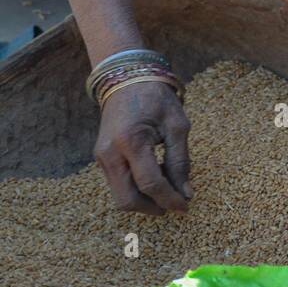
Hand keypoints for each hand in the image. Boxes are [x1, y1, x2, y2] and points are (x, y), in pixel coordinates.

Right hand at [94, 81, 190, 215]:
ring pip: (120, 196)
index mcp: (131, 141)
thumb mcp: (177, 125)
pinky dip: (136, 189)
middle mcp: (110, 153)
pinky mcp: (101, 158)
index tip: (186, 206)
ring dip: (144, 200)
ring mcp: (102, 157)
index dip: (170, 199)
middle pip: (127, 200)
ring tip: (166, 186)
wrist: (127, 79)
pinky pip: (118, 184)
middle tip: (175, 203)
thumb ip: (180, 160)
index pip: (150, 184)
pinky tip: (154, 176)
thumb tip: (186, 193)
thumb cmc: (156, 98)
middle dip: (153, 208)